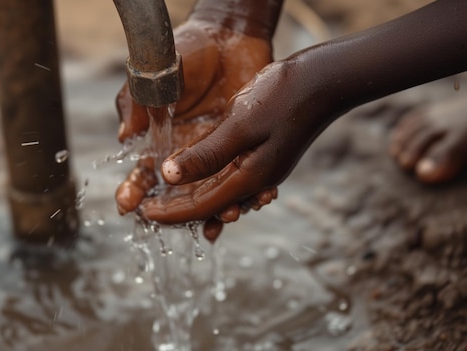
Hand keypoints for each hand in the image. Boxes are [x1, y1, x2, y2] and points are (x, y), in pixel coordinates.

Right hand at [115, 19, 273, 240]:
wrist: (229, 36)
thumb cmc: (186, 52)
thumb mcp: (155, 76)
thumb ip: (137, 103)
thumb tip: (125, 136)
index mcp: (161, 140)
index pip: (144, 175)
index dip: (134, 192)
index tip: (129, 206)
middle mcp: (187, 153)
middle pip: (180, 195)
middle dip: (180, 213)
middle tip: (182, 223)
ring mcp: (216, 152)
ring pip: (215, 193)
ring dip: (218, 209)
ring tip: (226, 216)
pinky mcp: (243, 147)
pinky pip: (246, 177)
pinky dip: (250, 192)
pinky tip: (254, 200)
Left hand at [138, 59, 334, 228]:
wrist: (324, 79)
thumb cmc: (283, 97)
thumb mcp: (239, 125)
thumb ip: (206, 154)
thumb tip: (169, 176)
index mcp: (249, 178)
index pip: (202, 207)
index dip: (170, 212)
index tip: (142, 212)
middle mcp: (256, 180)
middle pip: (210, 205)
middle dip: (177, 210)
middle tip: (147, 209)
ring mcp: (262, 169)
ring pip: (219, 193)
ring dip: (192, 200)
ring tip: (165, 200)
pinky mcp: (264, 155)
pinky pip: (230, 178)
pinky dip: (209, 183)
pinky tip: (196, 180)